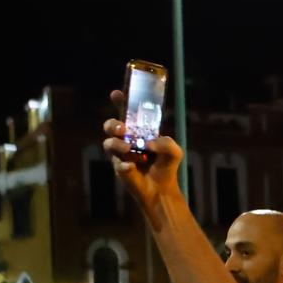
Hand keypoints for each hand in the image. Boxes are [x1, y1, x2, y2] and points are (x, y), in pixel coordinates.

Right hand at [102, 90, 184, 219]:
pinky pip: (117, 163)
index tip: (117, 94)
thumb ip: (166, 142)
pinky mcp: (119, 167)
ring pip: (108, 143)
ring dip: (118, 144)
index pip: (127, 111)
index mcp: (139, 130)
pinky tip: (133, 167)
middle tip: (123, 129)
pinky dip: (125, 165)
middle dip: (113, 124)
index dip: (120, 101)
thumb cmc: (166, 166)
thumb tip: (149, 143)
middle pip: (110, 125)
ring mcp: (121, 153)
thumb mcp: (174, 151)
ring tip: (130, 149)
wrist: (162, 189)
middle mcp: (127, 139)